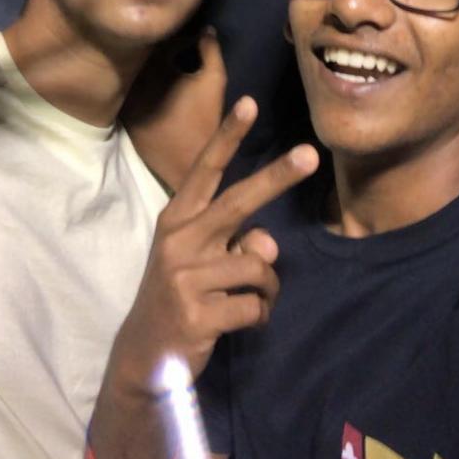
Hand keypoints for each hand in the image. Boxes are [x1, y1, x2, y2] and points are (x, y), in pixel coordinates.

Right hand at [110, 99, 318, 396]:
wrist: (147, 355)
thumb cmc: (183, 292)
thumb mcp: (204, 260)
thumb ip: (237, 241)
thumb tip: (268, 247)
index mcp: (178, 218)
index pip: (207, 169)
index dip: (228, 136)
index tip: (250, 103)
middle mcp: (180, 240)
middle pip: (239, 202)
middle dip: (278, 176)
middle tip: (311, 155)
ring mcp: (186, 277)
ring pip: (259, 266)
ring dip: (265, 287)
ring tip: (242, 299)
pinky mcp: (198, 313)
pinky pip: (256, 305)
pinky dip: (259, 315)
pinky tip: (237, 322)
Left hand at [126, 28, 227, 190]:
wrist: (188, 163)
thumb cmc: (204, 120)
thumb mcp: (214, 81)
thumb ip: (210, 50)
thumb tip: (207, 29)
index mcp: (153, 69)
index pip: (161, 41)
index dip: (178, 38)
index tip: (192, 41)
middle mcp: (132, 81)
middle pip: (144, 56)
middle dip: (161, 50)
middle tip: (179, 50)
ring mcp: (126, 100)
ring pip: (135, 74)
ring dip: (150, 68)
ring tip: (170, 68)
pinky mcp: (126, 116)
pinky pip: (132, 93)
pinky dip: (144, 88)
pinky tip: (161, 91)